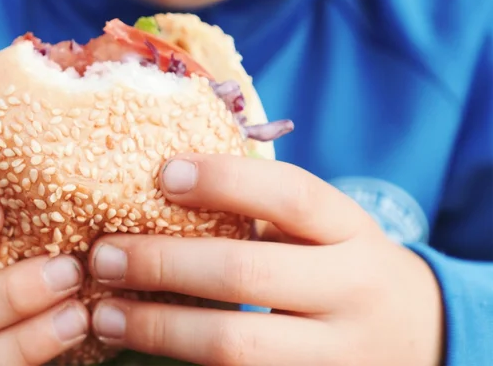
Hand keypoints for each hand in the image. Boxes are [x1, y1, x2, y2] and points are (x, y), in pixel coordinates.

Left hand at [87, 155, 444, 365]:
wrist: (418, 336)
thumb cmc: (345, 265)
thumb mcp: (327, 228)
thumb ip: (266, 208)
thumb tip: (164, 181)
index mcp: (351, 232)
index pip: (291, 195)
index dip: (224, 181)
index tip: (163, 173)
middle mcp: (351, 291)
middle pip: (249, 274)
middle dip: (164, 263)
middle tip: (103, 255)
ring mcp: (336, 355)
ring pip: (237, 346)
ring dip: (158, 328)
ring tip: (105, 313)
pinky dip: (181, 361)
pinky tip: (139, 344)